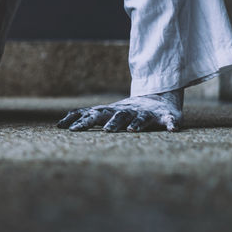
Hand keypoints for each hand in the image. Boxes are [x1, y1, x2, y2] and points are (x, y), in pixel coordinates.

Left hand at [56, 90, 183, 132]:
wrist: (156, 100)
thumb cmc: (126, 111)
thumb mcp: (105, 113)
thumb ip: (84, 117)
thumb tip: (58, 125)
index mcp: (111, 112)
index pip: (92, 114)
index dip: (81, 121)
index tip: (67, 129)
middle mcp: (126, 111)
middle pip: (114, 116)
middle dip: (108, 122)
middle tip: (105, 131)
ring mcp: (145, 113)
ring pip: (140, 118)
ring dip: (135, 123)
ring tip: (130, 130)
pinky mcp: (165, 116)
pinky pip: (169, 120)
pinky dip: (171, 124)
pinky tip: (173, 129)